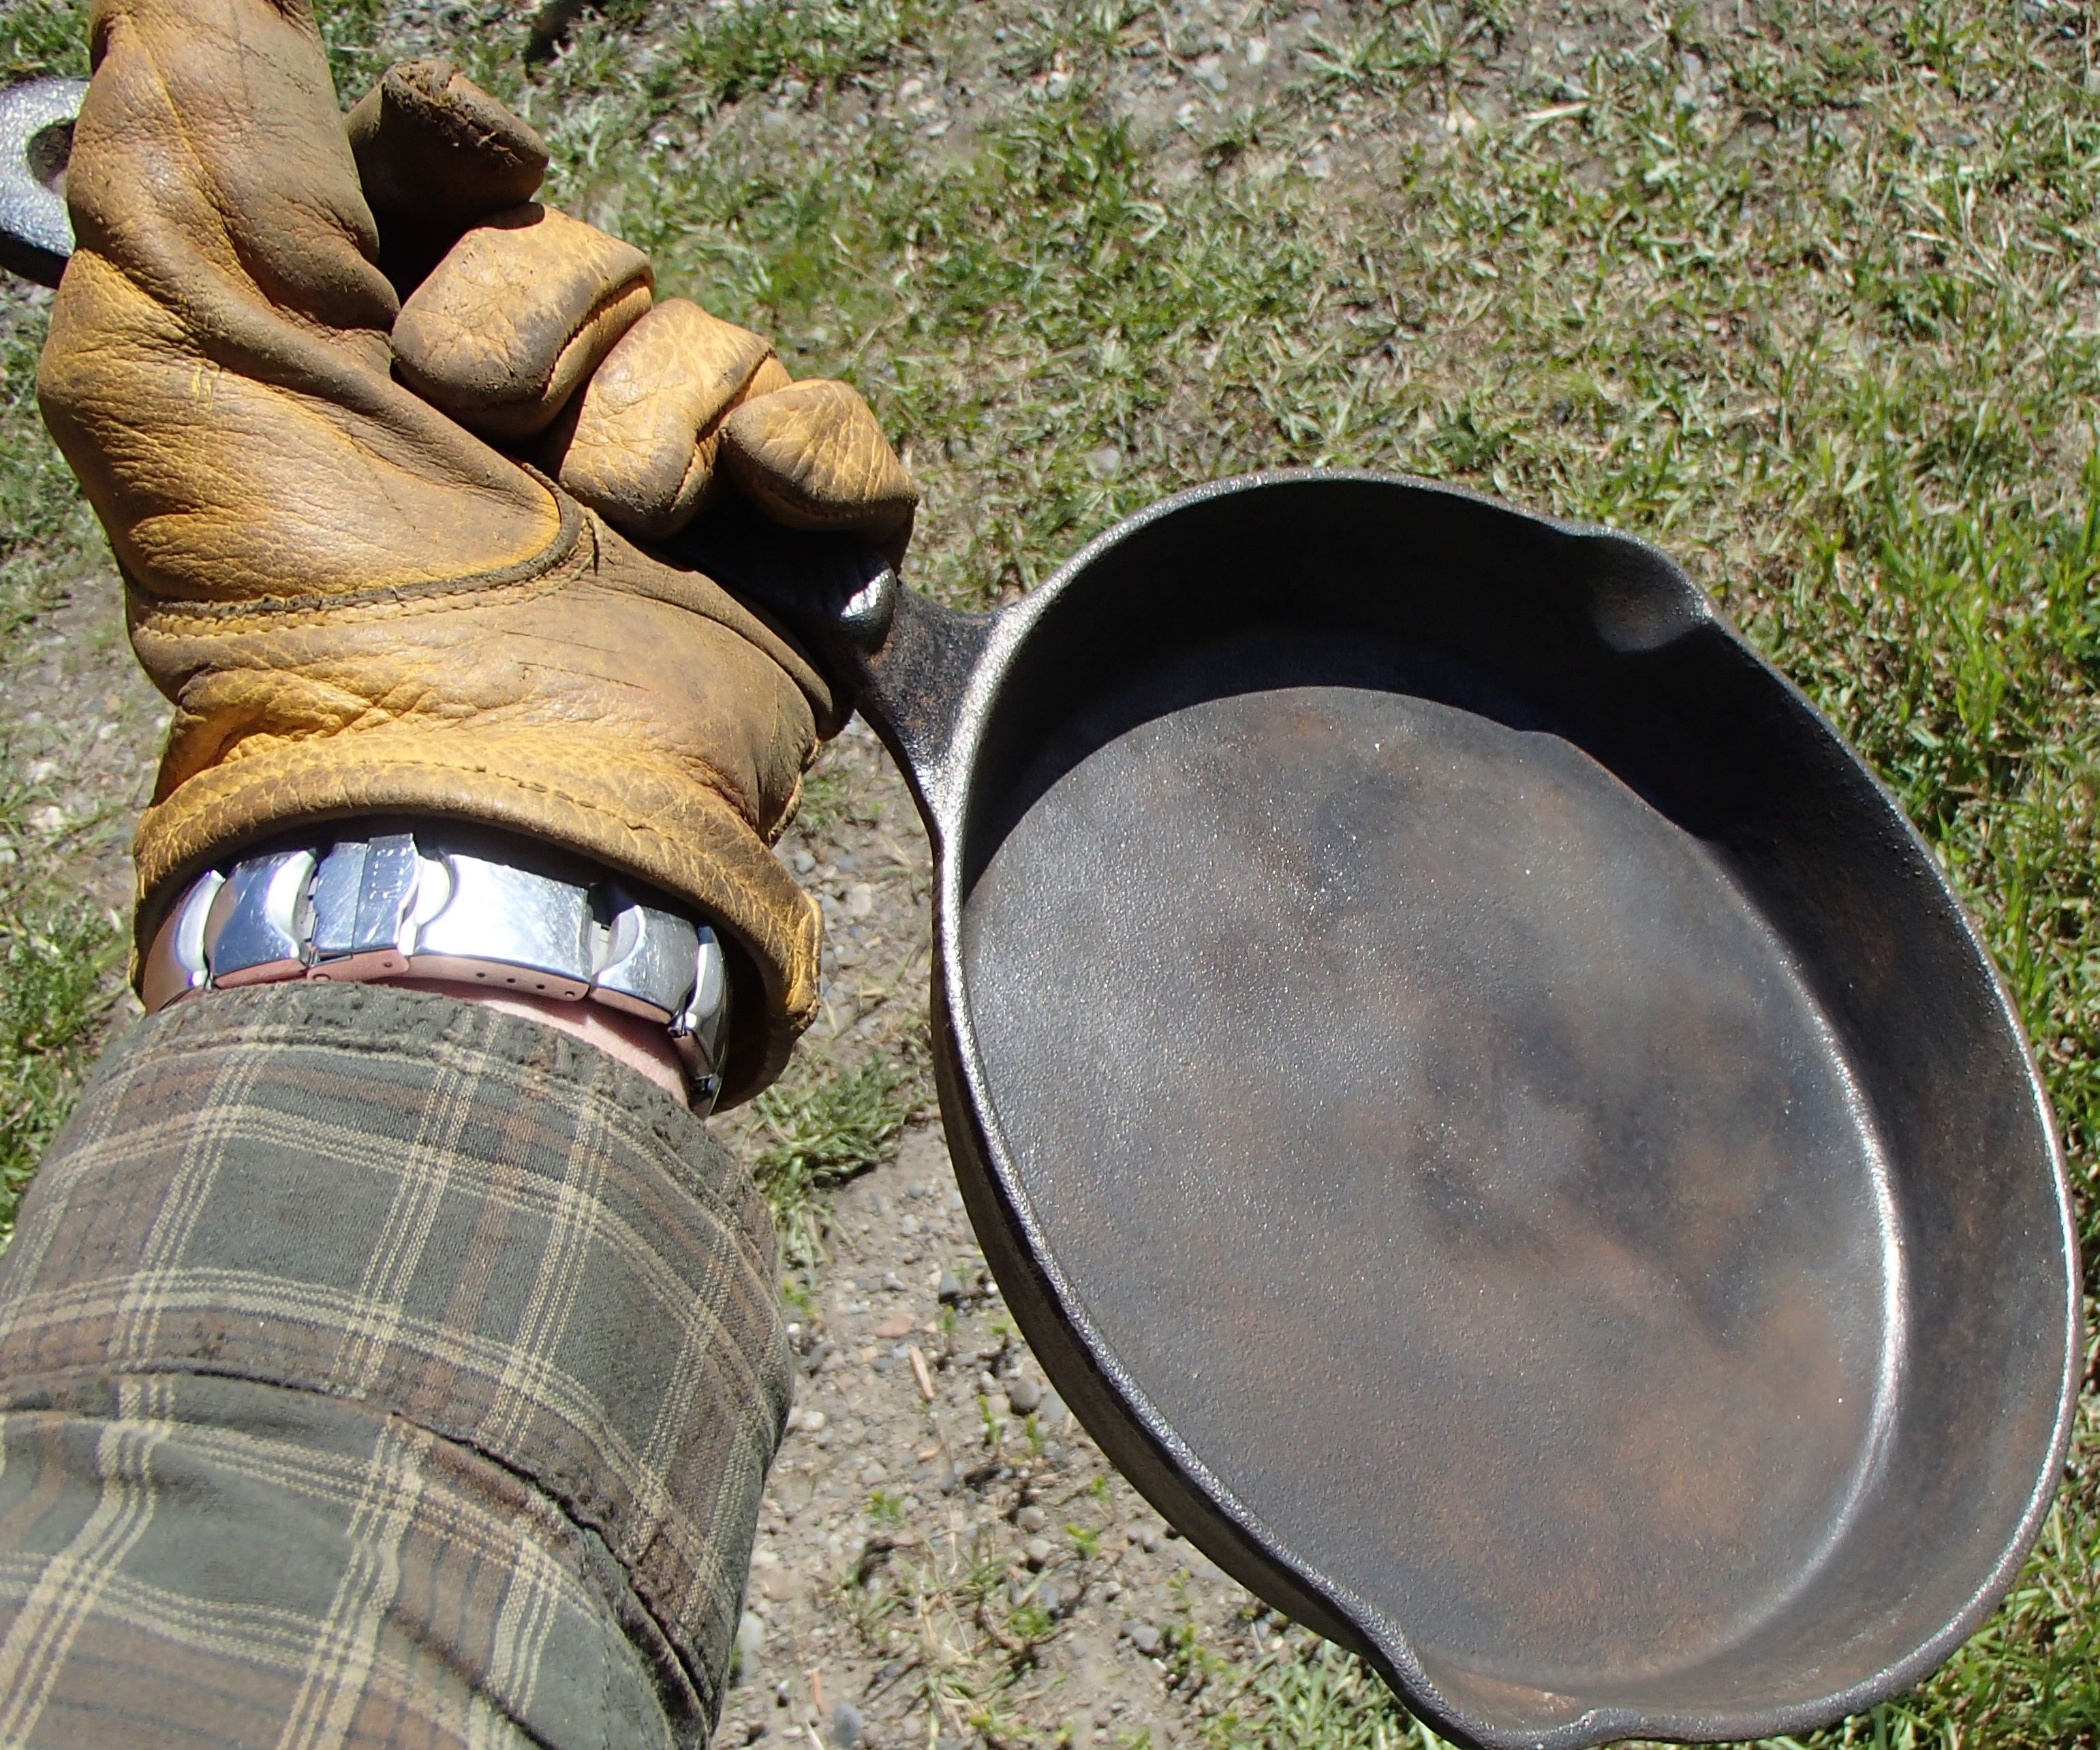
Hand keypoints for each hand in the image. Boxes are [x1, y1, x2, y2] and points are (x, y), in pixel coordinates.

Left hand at [37, 2, 917, 1102]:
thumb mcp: (177, 339)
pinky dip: (803, 461)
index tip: (468, 162)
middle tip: (486, 436)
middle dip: (539, 318)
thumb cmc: (320, 590)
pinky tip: (748, 514)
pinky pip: (843, 432)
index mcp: (384, 364)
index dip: (464, 154)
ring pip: (719, 336)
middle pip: (593, 247)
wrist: (490, 792)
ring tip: (602, 533)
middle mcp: (529, 425)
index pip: (456, 177)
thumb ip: (191, 130)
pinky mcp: (784, 565)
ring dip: (652, 425)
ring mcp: (668, 500)